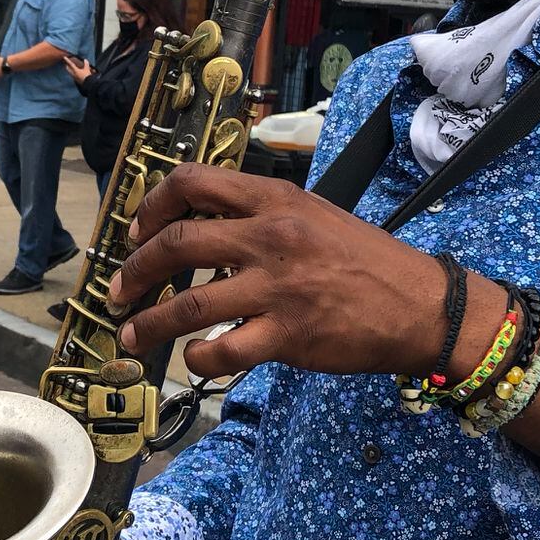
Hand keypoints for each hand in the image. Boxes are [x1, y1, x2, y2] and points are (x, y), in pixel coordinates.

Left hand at [62, 56, 91, 83]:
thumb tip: (85, 60)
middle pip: (68, 69)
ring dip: (69, 70)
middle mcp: (73, 74)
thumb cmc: (87, 76)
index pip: (71, 64)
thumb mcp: (87, 69)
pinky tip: (75, 73)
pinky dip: (73, 73)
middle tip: (66, 64)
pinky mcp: (76, 80)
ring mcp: (74, 78)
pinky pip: (73, 76)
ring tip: (70, 68)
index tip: (64, 57)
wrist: (87, 84)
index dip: (67, 60)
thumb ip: (86, 64)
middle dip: (67, 66)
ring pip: (70, 72)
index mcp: (75, 70)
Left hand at [104, 164, 448, 381]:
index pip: (192, 181)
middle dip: (134, 270)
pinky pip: (222, 351)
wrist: (421, 305)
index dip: (150, 206)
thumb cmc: (366, 261)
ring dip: (149, 324)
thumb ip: (260, 216)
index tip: (135, 232)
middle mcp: (271, 236)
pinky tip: (194, 358)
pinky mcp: (288, 335)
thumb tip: (202, 228)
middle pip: (176, 243)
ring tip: (132, 336)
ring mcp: (278, 287)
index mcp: (275, 199)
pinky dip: (197, 358)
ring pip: (188, 305)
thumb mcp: (313, 215)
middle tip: (118, 292)